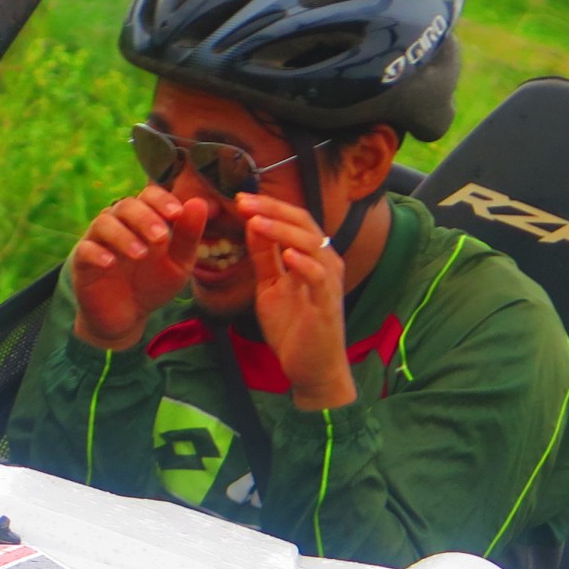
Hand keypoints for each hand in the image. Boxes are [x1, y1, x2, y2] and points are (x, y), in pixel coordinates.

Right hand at [70, 186, 206, 349]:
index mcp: (143, 219)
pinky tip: (111, 263)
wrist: (127, 316)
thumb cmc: (153, 284)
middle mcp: (118, 224)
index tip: (177, 213)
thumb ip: (188, 236)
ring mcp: (98, 241)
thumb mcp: (178, 264)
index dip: (161, 200)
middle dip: (144, 218)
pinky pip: (85, 250)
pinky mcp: (82, 263)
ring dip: (123, 235)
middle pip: (125, 206)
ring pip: (103, 223)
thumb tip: (199, 202)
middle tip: (160, 238)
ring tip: (141, 254)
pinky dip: (97, 253)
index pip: (148, 195)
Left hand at [238, 192, 353, 409]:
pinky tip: (286, 255)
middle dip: (272, 210)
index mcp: (312, 255)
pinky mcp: (328, 304)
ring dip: (282, 231)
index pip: (293, 220)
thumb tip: (252, 223)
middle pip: (304, 223)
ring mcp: (329, 282)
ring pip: (312, 244)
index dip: (268, 207)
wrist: (311, 368)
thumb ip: (265, 256)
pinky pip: (320, 277)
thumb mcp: (271, 286)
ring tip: (256, 222)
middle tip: (243, 202)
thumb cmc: (294, 329)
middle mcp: (326, 262)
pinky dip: (304, 263)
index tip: (239, 199)